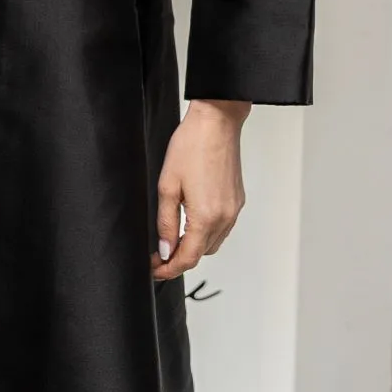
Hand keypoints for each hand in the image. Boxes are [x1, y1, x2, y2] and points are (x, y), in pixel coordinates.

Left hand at [152, 98, 249, 280]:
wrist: (217, 123)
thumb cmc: (191, 146)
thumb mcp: (167, 187)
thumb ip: (166, 223)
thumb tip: (165, 249)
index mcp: (206, 217)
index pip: (187, 258)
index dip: (168, 269)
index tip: (154, 269)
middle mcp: (225, 217)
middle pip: (202, 254)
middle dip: (179, 259)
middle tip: (157, 255)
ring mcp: (234, 210)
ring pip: (213, 243)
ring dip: (193, 247)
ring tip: (172, 240)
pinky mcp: (237, 201)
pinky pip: (222, 228)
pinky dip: (206, 233)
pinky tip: (190, 223)